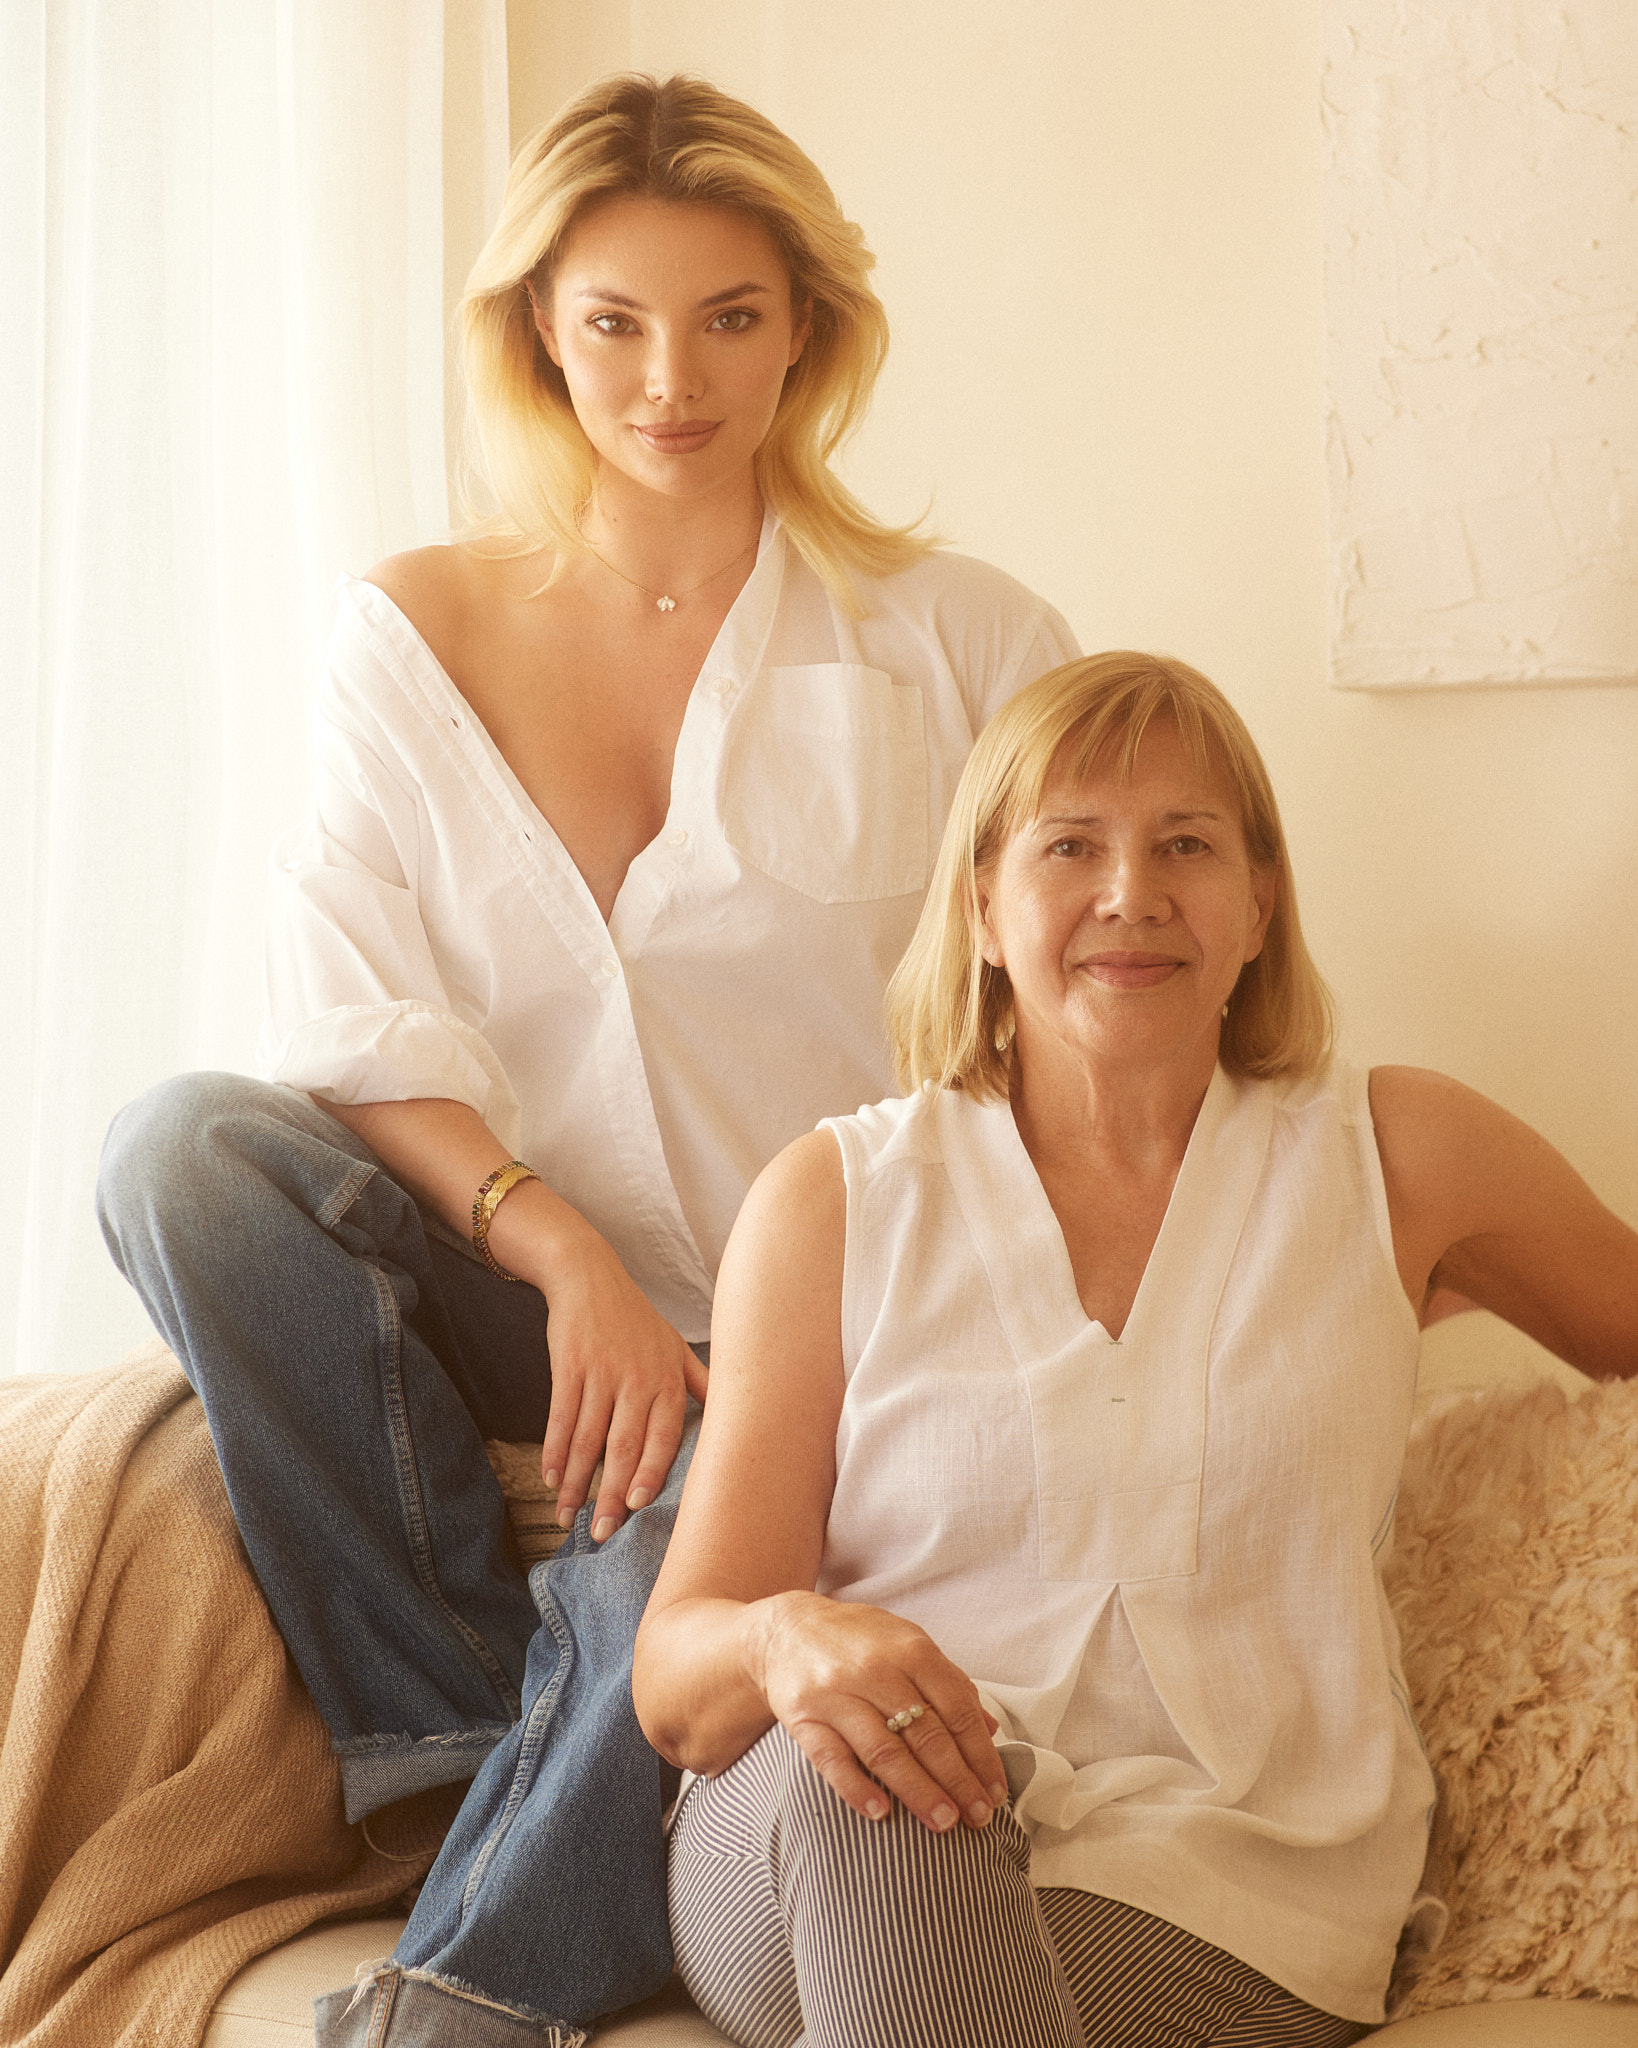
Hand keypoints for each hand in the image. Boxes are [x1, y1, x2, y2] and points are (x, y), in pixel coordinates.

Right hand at [525, 1219, 708, 1540]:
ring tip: (568, 1516)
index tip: (637, 1506)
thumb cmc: (636, 1318)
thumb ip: (701, 1384)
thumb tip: (739, 1413)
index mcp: (668, 1379)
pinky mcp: (569, 1366)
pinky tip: (551, 1479)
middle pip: (624, 1445)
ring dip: (576, 1481)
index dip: (650, 1472)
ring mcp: (602, 1372)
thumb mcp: (676, 1346)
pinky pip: (561, 1416)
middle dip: (611, 1493)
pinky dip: (555, 1450)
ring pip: (589, 1438)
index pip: (664, 1436)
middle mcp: (638, 1377)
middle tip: (601, 1533)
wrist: (588, 1275)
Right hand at [750, 1592, 1008, 1833]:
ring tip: (944, 1822)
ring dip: (918, 1792)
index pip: (956, 1709)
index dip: (980, 1754)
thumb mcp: (908, 1644)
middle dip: (958, 1781)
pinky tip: (881, 1813)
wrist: (786, 1631)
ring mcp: (837, 1694)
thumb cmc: (859, 1641)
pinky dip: (857, 1789)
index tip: (995, 1791)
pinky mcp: (803, 1717)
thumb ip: (949, 1683)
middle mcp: (875, 1670)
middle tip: (978, 1817)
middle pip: (926, 1735)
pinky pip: (832, 1760)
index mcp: (910, 1650)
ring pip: (884, 1751)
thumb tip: (989, 1729)